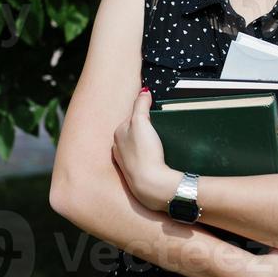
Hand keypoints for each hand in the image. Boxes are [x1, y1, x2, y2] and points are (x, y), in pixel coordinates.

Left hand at [112, 88, 179, 211]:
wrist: (151, 185)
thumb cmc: (144, 153)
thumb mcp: (141, 122)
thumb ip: (140, 105)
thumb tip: (143, 91)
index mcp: (118, 134)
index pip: (132, 116)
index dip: (144, 113)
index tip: (155, 113)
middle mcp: (118, 148)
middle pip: (133, 131)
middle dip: (144, 129)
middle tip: (159, 130)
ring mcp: (126, 161)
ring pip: (136, 146)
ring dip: (146, 144)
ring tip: (159, 145)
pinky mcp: (135, 173)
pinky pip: (142, 160)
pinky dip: (148, 157)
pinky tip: (157, 158)